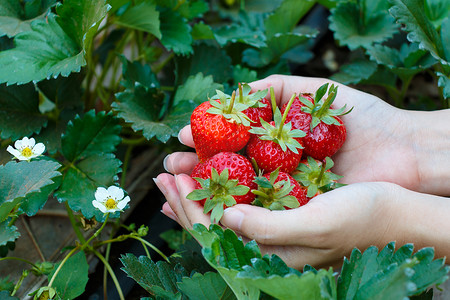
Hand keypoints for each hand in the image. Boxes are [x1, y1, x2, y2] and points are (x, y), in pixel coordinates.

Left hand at [156, 175, 449, 268]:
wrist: (397, 214)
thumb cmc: (362, 219)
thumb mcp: (317, 225)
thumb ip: (270, 228)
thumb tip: (224, 219)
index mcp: (269, 252)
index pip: (215, 233)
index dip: (189, 206)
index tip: (171, 177)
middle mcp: (267, 242)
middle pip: (212, 223)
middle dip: (184, 198)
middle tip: (162, 172)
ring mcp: (275, 226)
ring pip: (224, 211)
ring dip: (199, 192)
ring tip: (177, 173)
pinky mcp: (285, 212)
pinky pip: (244, 200)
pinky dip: (223, 186)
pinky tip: (214, 175)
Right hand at [165, 75, 422, 191]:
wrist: (405, 151)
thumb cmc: (363, 119)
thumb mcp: (313, 93)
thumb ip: (275, 88)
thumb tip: (236, 93)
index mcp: (277, 141)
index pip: (232, 142)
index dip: (207, 140)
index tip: (184, 137)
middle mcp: (276, 169)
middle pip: (228, 171)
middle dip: (197, 169)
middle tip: (171, 166)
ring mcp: (287, 193)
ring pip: (238, 196)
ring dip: (206, 192)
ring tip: (176, 184)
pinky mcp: (299, 214)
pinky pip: (263, 215)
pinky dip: (234, 213)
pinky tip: (209, 209)